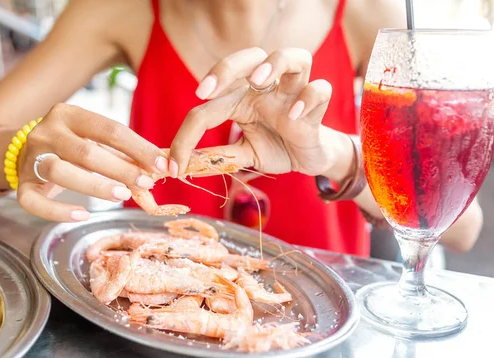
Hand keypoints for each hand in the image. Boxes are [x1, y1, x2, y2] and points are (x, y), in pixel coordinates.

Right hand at [16, 103, 165, 220]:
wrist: (24, 150)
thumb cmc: (73, 146)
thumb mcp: (97, 142)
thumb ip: (125, 154)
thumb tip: (161, 168)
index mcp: (69, 115)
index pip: (110, 129)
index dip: (138, 148)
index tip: (161, 165)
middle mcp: (47, 131)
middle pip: (85, 151)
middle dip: (120, 169)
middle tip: (145, 183)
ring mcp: (30, 156)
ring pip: (59, 171)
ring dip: (95, 186)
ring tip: (122, 196)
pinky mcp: (21, 183)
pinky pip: (34, 201)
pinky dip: (58, 211)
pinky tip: (82, 215)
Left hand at [169, 47, 351, 179]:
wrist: (308, 158)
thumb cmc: (275, 147)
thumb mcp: (242, 154)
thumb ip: (217, 156)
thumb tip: (181, 165)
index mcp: (243, 97)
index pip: (211, 105)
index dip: (188, 134)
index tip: (174, 162)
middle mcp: (268, 88)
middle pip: (251, 55)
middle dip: (226, 67)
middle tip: (205, 91)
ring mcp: (294, 93)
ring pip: (293, 56)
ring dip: (274, 63)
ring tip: (258, 81)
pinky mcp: (317, 107)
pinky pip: (319, 89)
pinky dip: (307, 98)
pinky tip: (293, 116)